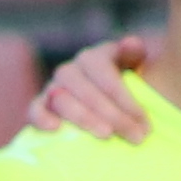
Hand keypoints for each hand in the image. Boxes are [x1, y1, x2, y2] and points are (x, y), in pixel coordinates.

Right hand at [26, 37, 151, 144]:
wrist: (109, 113)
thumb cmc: (129, 94)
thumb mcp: (138, 73)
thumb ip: (135, 57)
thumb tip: (131, 44)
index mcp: (96, 57)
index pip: (107, 75)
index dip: (126, 100)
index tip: (146, 124)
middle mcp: (72, 69)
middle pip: (87, 90)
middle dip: (113, 114)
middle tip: (135, 137)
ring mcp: (53, 87)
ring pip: (63, 99)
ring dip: (84, 118)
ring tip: (106, 136)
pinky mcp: (40, 106)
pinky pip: (34, 109)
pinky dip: (41, 117)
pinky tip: (55, 129)